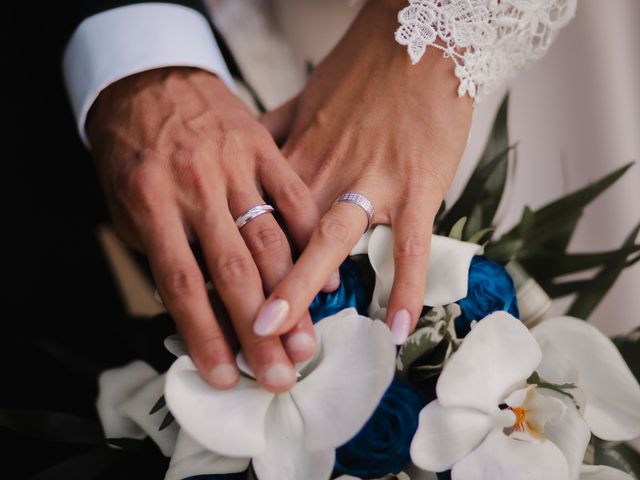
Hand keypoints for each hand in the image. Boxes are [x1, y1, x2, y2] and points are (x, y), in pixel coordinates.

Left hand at [87, 67, 320, 391]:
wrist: (150, 78)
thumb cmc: (133, 148)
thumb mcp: (127, 204)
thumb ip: (162, 253)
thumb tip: (194, 310)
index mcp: (152, 202)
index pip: (183, 284)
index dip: (205, 336)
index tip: (224, 376)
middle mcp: (197, 186)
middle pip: (235, 271)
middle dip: (260, 331)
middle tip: (280, 374)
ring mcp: (235, 164)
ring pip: (271, 241)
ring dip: (293, 299)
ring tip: (308, 342)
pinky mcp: (263, 147)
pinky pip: (295, 198)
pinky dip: (312, 240)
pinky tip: (325, 279)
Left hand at [257, 0, 472, 342]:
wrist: (419, 40)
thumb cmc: (362, 72)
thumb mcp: (304, 99)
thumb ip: (272, 131)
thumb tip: (244, 152)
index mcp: (296, 156)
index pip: (256, 216)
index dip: (233, 258)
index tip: (214, 296)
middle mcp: (326, 173)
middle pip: (284, 237)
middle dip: (259, 287)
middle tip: (236, 334)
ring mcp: (372, 182)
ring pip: (333, 241)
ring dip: (308, 288)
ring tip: (290, 337)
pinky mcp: (417, 186)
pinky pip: (410, 243)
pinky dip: (405, 286)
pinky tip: (395, 327)